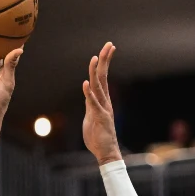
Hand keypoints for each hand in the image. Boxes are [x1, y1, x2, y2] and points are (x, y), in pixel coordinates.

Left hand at [82, 42, 122, 165]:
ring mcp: (103, 108)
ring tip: (95, 58)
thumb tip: (87, 94)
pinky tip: (86, 83)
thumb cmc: (98, 136)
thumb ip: (90, 104)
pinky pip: (93, 103)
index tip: (107, 49)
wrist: (105, 151)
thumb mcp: (91, 115)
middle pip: (103, 76)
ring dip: (96, 72)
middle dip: (105, 60)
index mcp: (102, 100)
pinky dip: (89, 93)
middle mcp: (104, 101)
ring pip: (99, 86)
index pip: (102, 77)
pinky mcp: (100, 117)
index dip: (104, 62)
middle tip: (109, 44)